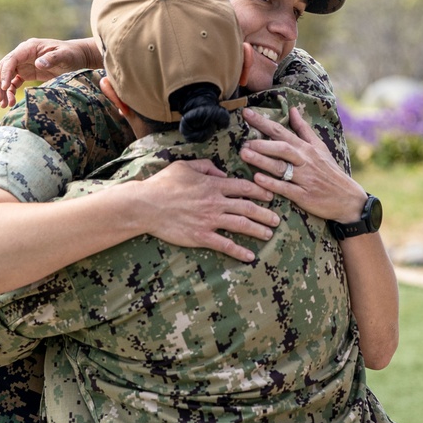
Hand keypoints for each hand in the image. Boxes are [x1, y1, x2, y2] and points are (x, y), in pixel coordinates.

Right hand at [0, 38, 99, 107]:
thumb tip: (38, 63)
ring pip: (6, 76)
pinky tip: (11, 102)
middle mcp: (23, 55)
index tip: (5, 87)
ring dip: (2, 90)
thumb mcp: (64, 55)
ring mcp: (24, 64)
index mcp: (29, 47)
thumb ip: (52, 58)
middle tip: (0, 100)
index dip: (5, 73)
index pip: (11, 59)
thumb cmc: (72, 54)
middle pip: (3, 67)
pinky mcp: (26, 73)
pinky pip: (13, 82)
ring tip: (4, 104)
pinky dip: (10, 92)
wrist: (78, 57)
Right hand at [131, 159, 279, 261]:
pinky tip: (250, 256)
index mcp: (212, 184)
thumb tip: (221, 171)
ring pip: (241, 224)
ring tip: (269, 234)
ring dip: (258, 230)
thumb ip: (205, 165)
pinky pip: (225, 244)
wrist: (146, 205)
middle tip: (276, 219)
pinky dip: (239, 251)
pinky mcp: (201, 236)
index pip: (243, 186)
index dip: (260, 190)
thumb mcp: (183, 166)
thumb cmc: (162, 184)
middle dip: (265, 213)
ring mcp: (209, 220)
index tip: (270, 195)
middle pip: (248, 207)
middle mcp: (215, 202)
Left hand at [239, 106, 366, 222]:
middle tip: (244, 141)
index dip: (263, 122)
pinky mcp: (303, 195)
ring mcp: (304, 178)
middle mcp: (305, 161)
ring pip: (281, 167)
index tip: (246, 113)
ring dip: (262, 160)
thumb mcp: (320, 147)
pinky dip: (271, 183)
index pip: (282, 131)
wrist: (348, 198)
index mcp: (306, 148)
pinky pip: (285, 188)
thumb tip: (292, 109)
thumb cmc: (329, 171)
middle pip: (282, 148)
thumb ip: (303, 129)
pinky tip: (257, 179)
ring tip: (244, 154)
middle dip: (262, 143)